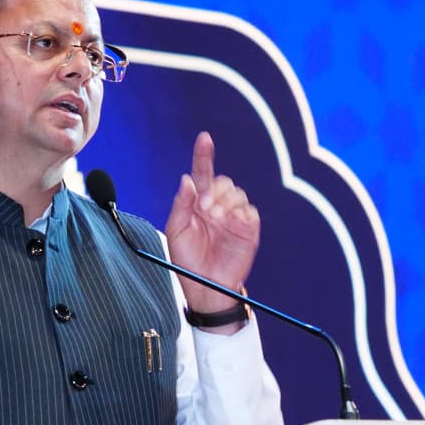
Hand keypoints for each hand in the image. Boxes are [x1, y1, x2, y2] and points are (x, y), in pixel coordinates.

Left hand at [165, 130, 259, 312]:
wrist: (206, 286)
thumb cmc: (188, 260)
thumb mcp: (176, 230)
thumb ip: (181, 203)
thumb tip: (187, 180)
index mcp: (198, 203)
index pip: (202, 173)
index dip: (203, 155)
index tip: (204, 138)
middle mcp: (217, 206)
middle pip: (222, 181)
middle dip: (213, 190)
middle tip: (204, 207)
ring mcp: (234, 216)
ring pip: (236, 192)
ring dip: (224, 201)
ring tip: (214, 218)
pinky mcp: (248, 228)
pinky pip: (248, 210)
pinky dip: (238, 212)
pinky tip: (229, 222)